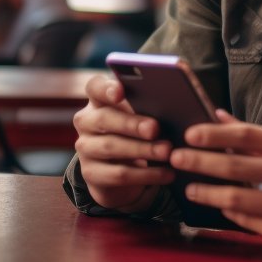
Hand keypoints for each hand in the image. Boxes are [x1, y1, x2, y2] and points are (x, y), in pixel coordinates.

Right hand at [73, 73, 173, 213]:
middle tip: (155, 128)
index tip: (121, 92)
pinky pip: (119, 174)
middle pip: (104, 118)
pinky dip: (145, 174)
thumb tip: (177, 98)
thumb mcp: (140, 116)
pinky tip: (166, 173)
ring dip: (142, 150)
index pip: (95, 87)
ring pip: (111, 147)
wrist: (121, 169)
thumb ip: (150, 106)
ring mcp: (85, 148)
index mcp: (99, 100)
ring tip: (167, 151)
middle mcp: (86, 122)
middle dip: (131, 123)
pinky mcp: (91, 173)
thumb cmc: (137, 133)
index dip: (106, 88)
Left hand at [170, 115, 261, 257]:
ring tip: (188, 187)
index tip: (190, 133)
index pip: (247, 135)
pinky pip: (246, 222)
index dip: (214, 133)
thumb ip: (258, 138)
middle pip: (235, 167)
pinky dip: (228, 212)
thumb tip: (219, 116)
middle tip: (176, 158)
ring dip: (205, 192)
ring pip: (235, 199)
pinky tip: (217, 206)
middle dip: (199, 162)